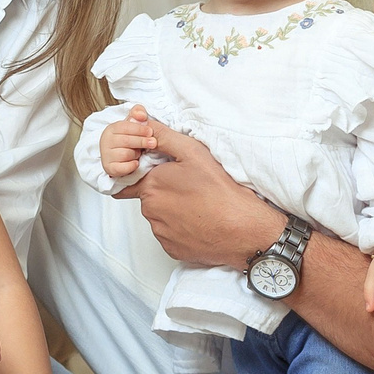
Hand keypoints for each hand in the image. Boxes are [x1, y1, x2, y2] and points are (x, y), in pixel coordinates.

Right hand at [99, 108, 157, 181]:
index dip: (139, 129)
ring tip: (139, 153)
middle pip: (125, 140)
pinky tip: (136, 163)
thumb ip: (138, 113)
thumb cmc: (132, 140)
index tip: (150, 131)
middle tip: (153, 143)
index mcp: (112, 129)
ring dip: (136, 154)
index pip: (125, 126)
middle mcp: (106, 141)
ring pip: (125, 154)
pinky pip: (122, 168)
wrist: (125, 159)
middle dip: (141, 142)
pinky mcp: (109, 169)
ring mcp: (106, 156)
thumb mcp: (135, 124)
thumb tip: (141, 114)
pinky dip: (131, 166)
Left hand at [118, 125, 277, 271]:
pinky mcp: (172, 249)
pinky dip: (181, 229)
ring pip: (160, 216)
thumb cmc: (220, 190)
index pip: (131, 178)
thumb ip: (162, 137)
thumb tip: (141, 124)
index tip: (166, 173)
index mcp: (151, 185)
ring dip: (173, 210)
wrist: (242, 228)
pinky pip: (170, 235)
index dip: (147, 173)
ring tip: (199, 205)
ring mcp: (160, 232)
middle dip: (164, 190)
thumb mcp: (193, 152)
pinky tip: (200, 221)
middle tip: (191, 187)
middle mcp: (150, 211)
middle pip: (149, 196)